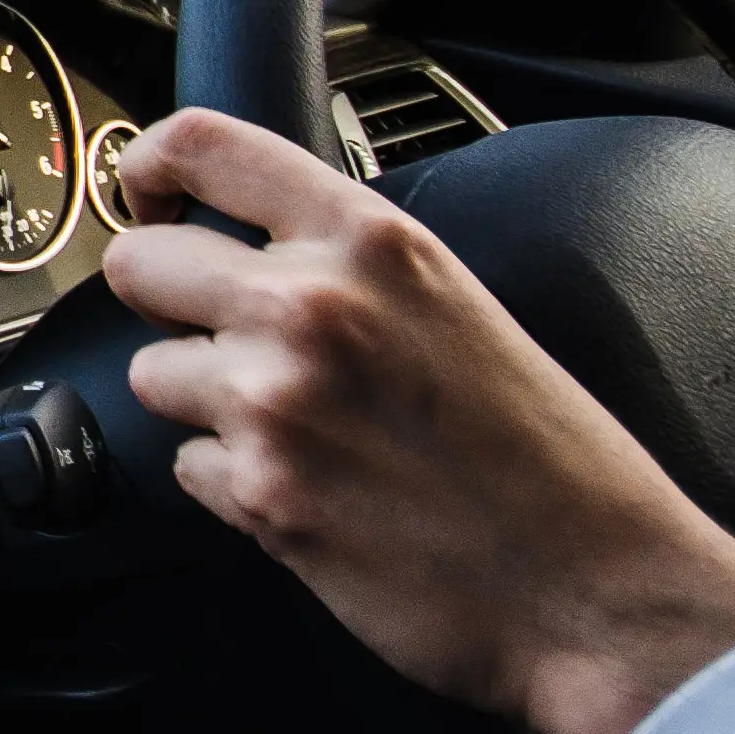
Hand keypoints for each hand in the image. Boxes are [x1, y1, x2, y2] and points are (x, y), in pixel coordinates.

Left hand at [101, 108, 734, 733]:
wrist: (596, 587)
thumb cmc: (548, 458)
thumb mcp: (455, 300)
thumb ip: (350, 260)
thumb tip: (256, 247)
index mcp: (368, 240)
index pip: (202, 146)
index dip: (150, 171)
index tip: (148, 200)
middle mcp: (309, 305)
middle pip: (138, 266)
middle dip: (164, 304)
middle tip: (219, 339)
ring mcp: (273, 400)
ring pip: (151, 375)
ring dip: (202, 405)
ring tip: (299, 432)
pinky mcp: (257, 493)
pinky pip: (186, 468)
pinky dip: (231, 484)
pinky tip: (312, 490)